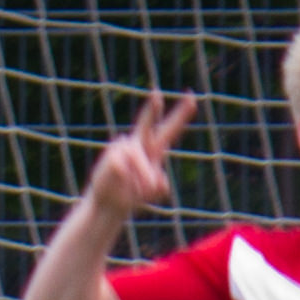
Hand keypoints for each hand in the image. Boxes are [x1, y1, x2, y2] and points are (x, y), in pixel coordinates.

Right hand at [93, 94, 199, 217]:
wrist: (107, 206)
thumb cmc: (131, 195)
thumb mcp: (152, 192)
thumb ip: (159, 186)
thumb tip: (157, 182)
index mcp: (152, 148)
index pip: (169, 129)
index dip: (181, 114)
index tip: (192, 96)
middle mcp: (137, 144)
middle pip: (146, 125)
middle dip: (152, 109)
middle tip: (156, 93)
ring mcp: (122, 149)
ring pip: (141, 162)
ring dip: (144, 178)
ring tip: (141, 192)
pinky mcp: (113, 157)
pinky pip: (127, 171)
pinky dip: (129, 184)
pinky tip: (120, 186)